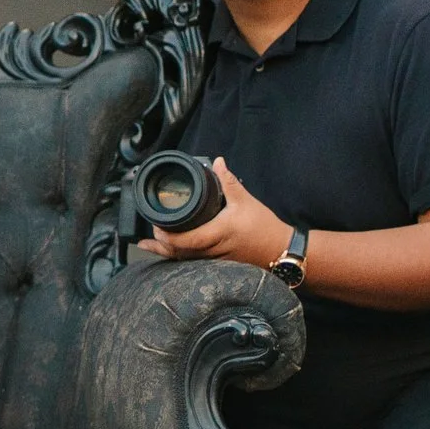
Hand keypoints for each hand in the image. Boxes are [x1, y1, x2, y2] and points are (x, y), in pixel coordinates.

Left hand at [151, 158, 291, 268]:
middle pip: (180, 253)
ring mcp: (215, 261)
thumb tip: (217, 162)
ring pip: (185, 260)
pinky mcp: (218, 266)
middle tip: (149, 233)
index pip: (186, 240)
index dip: (167, 236)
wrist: (280, 250)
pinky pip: (193, 263)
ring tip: (149, 244)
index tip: (156, 226)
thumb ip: (229, 182)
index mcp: (218, 233)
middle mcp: (214, 251)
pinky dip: (179, 257)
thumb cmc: (264, 227)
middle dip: (161, 244)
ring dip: (167, 252)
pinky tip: (169, 253)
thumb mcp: (246, 201)